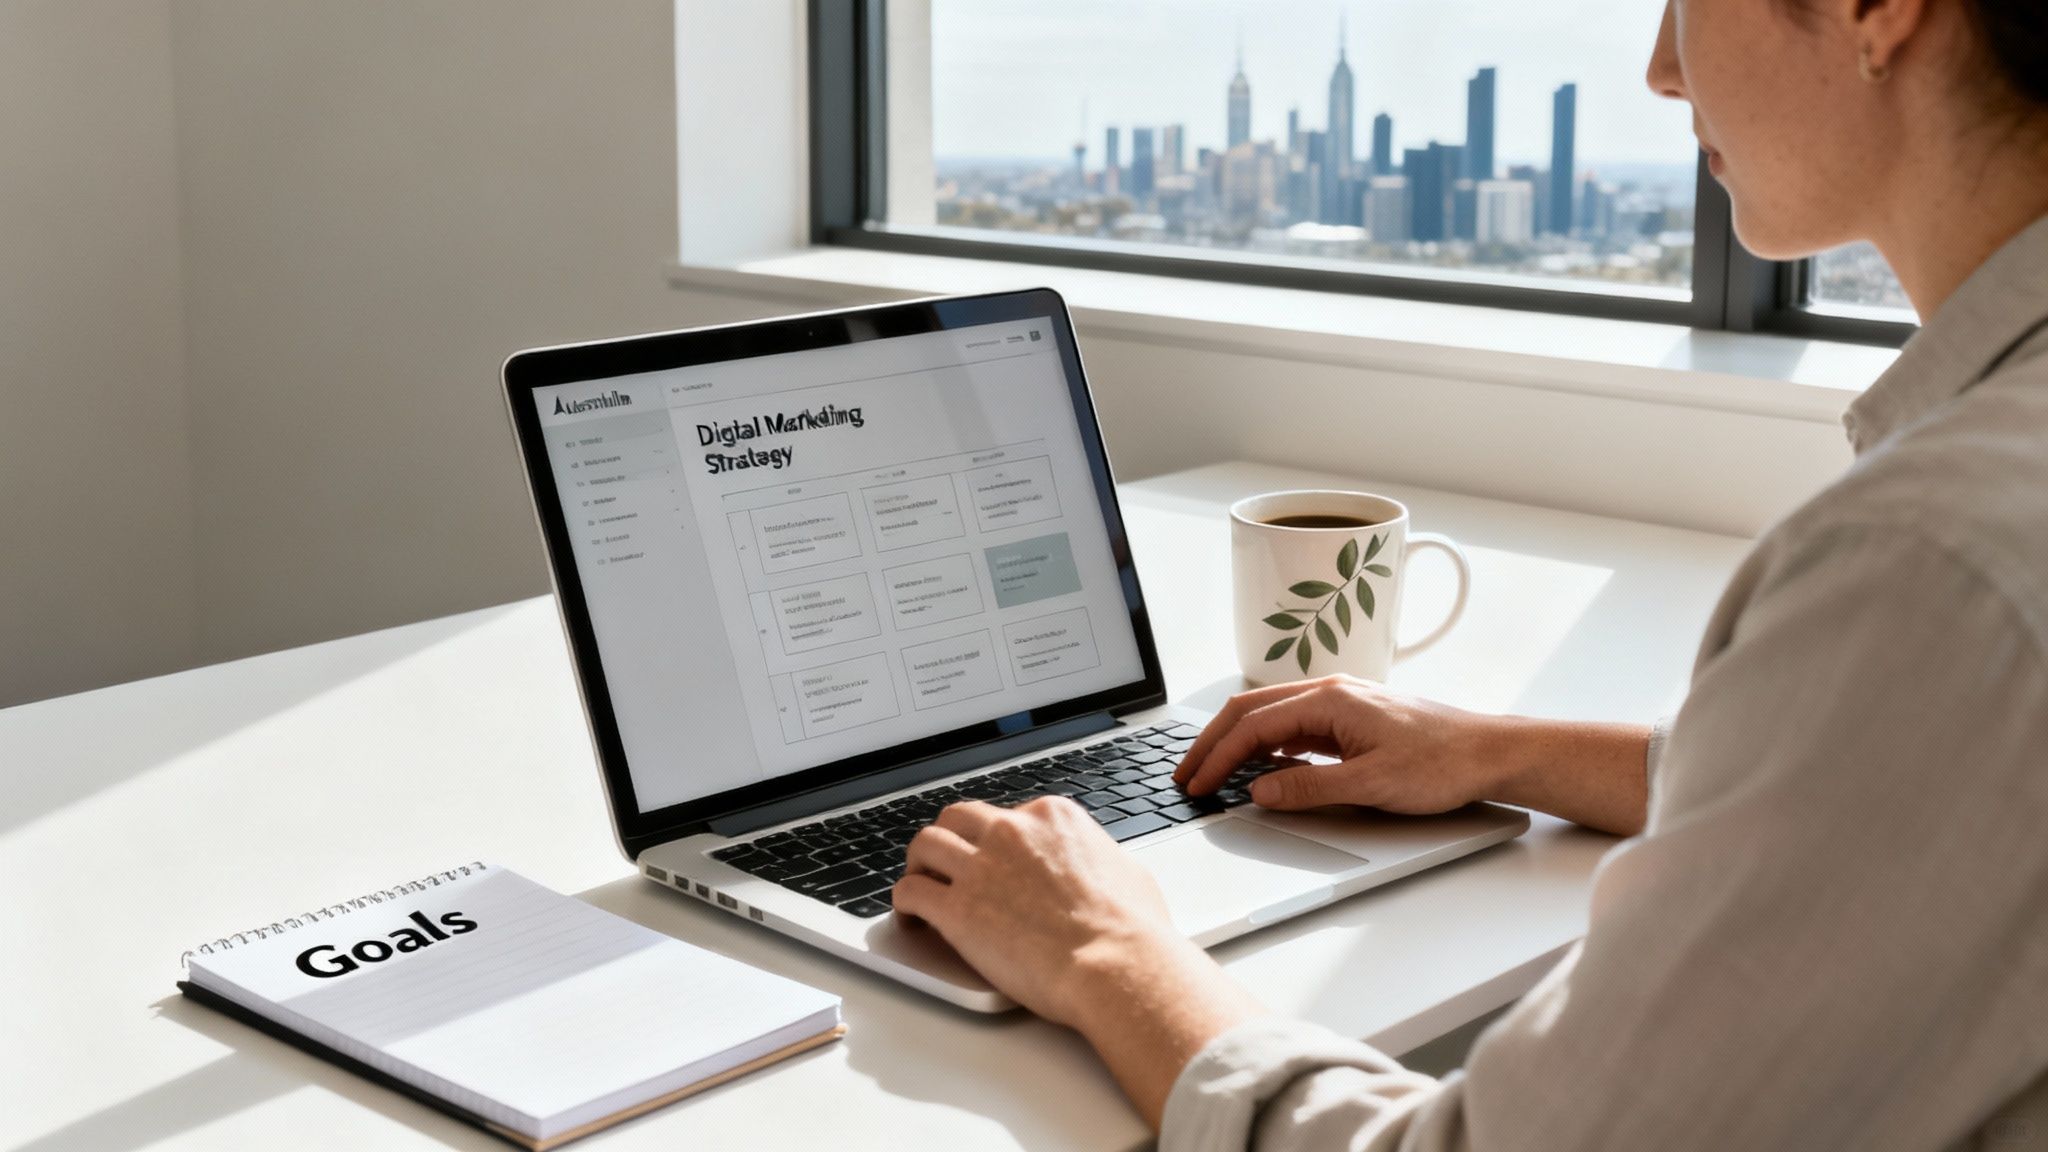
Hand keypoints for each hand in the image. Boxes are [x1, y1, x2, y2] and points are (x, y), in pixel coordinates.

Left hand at [890, 797, 1191, 1025]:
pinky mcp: (958, 908)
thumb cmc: (1132, 930)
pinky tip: (911, 916)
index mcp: (1052, 818)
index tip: (990, 860)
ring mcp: (982, 867)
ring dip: (919, 864)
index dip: (993, 840)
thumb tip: (1098, 867)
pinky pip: (911, 891)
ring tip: (920, 885)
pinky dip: (904, 901)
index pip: (1006, 815)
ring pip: (926, 844)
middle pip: (958, 818)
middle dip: (949, 839)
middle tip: (946, 864)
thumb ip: (1099, 858)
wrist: (1117, 965)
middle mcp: (1012, 832)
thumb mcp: (1127, 871)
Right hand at [1173, 675, 1653, 834]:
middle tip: (1186, 775)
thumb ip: (1309, 788)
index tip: (1196, 785)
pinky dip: (1265, 743)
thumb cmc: (1442, 763)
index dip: (1217, 758)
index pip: (1252, 726)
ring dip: (1236, 741)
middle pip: (1250, 711)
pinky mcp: (1352, 717)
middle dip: (1212, 743)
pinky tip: (1262, 767)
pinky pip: (1293, 725)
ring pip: (1269, 714)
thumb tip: (1258, 792)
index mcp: (1328, 700)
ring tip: (1213, 770)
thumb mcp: (1371, 785)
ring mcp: (1340, 702)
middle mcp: (1329, 692)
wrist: (1491, 752)